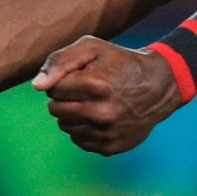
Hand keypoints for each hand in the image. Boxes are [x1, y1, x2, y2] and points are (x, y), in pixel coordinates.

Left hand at [33, 36, 180, 154]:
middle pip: (55, 110)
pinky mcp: (110, 147)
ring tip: (92, 102)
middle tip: (85, 89)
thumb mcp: (92, 48)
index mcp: (97, 85)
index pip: (53, 89)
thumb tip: (37, 86)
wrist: (158, 86)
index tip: (81, 76)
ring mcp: (107, 133)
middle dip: (65, 98)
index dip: (64, 80)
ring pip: (64, 126)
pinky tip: (99, 117)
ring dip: (72, 113)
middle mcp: (102, 113)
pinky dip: (83, 128)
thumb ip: (59, 61)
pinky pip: (78, 140)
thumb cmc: (120, 63)